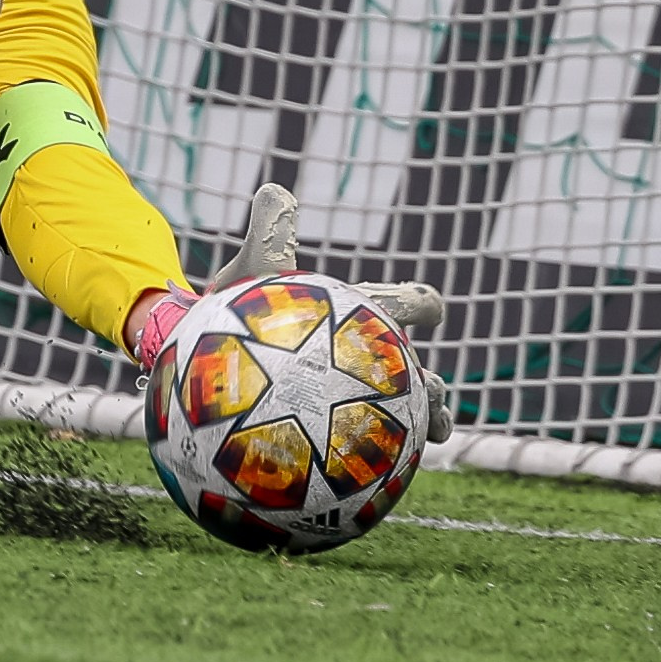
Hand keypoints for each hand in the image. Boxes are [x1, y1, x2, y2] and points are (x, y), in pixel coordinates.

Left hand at [130, 183, 453, 442]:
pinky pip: (371, 445)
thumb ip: (271, 230)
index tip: (426, 311)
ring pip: (409, 412)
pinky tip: (383, 473)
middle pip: (418, 370)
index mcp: (364, 314)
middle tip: (433, 390)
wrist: (226, 350)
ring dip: (427, 421)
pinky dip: (384, 457)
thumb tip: (274, 189)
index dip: (419, 305)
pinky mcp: (345, 427)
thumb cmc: (250, 306)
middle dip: (433, 382)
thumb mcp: (258, 266)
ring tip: (434, 434)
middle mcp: (373, 356)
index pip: (404, 304)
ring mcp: (363, 394)